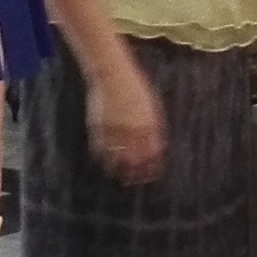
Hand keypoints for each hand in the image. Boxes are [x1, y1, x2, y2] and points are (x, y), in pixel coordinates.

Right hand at [85, 60, 166, 186]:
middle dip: (136, 173)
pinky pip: (100, 148)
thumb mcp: (151, 107)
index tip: (151, 175)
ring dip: (119, 170)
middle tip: (135, 181)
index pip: (152, 153)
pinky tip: (104, 163)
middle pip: (135, 159)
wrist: (112, 75)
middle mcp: (132, 129)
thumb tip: (157, 147)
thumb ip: (153, 128)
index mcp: (147, 124)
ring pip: (117, 157)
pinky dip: (103, 158)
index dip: (152, 166)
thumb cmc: (134, 88)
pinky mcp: (99, 127)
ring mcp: (114, 129)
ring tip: (119, 177)